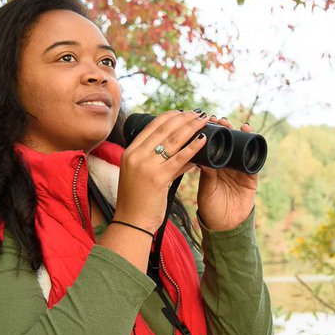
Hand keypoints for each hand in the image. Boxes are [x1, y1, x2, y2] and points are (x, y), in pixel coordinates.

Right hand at [115, 110, 211, 231]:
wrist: (131, 223)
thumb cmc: (137, 202)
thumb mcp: (142, 176)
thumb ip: (159, 162)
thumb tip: (182, 151)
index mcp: (130, 152)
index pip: (151, 127)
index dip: (169, 116)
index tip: (183, 111)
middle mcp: (136, 155)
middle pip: (164, 129)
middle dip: (183, 118)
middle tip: (198, 112)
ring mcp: (146, 166)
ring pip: (173, 140)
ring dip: (191, 127)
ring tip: (204, 120)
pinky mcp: (158, 177)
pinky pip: (180, 158)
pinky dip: (193, 147)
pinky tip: (203, 140)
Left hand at [197, 116, 257, 230]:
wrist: (226, 225)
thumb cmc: (211, 208)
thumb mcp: (206, 189)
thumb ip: (207, 174)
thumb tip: (202, 155)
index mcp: (212, 166)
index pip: (212, 144)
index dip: (211, 132)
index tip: (207, 122)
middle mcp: (226, 164)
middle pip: (227, 141)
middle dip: (225, 128)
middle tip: (220, 120)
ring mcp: (239, 169)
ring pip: (241, 146)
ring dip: (239, 133)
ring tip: (236, 124)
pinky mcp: (251, 175)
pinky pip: (254, 158)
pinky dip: (254, 145)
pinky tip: (250, 134)